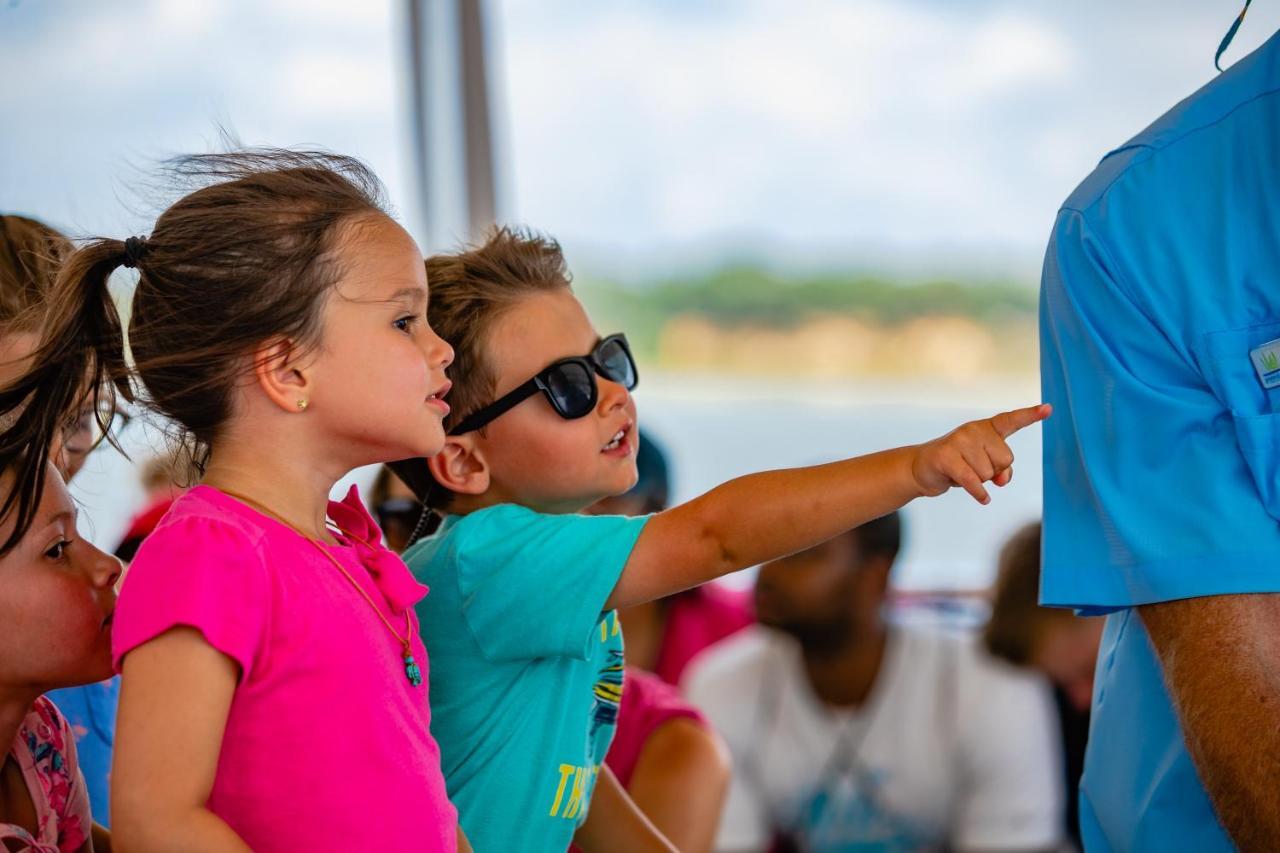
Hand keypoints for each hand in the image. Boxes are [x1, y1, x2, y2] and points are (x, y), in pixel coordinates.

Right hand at [910, 404, 1050, 503]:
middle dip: (994, 471)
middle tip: (974, 469)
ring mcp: (959, 441)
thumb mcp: (984, 466)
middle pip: (1005, 459)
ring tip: (963, 473)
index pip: (1012, 420)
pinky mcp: (947, 456)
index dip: (1031, 415)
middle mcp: (974, 430)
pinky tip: (983, 498)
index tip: (1048, 409)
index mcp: (986, 428)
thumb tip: (1002, 479)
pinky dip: (979, 493)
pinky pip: (973, 480)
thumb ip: (1002, 470)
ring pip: (988, 473)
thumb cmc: (959, 465)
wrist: (923, 468)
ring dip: (979, 481)